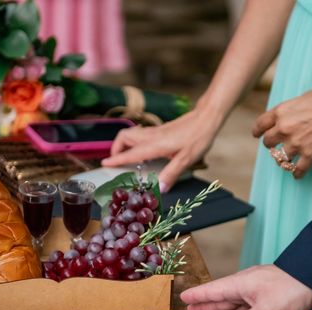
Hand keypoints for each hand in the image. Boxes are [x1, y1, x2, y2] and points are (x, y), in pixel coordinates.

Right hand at [101, 107, 222, 191]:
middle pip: (124, 137)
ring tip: (126, 157)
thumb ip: (171, 174)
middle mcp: (151, 136)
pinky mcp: (160, 130)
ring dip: (123, 144)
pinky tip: (143, 151)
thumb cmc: (198, 137)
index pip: (130, 153)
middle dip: (116, 148)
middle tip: (117, 162)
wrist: (206, 118)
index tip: (104, 165)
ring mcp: (155, 132)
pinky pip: (139, 134)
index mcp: (155, 145)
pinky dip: (134, 142)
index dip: (116, 159)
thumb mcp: (186, 159)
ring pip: (131, 134)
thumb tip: (159, 189)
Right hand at [181, 265, 311, 309]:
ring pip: (233, 305)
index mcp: (240, 284)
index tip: (183, 298)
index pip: (213, 290)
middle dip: (205, 306)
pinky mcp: (268, 302)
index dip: (198, 295)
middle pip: (220, 298)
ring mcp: (257, 294)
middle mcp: (246, 288)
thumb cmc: (293, 289)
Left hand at [252, 86, 311, 178]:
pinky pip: (297, 170)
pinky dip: (297, 173)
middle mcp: (284, 129)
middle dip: (271, 145)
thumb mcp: (301, 98)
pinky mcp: (309, 155)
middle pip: (268, 143)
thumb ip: (289, 110)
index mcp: (281, 112)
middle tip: (277, 146)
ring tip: (288, 160)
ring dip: (284, 159)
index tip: (258, 135)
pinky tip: (298, 174)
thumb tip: (285, 117)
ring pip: (280, 158)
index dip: (258, 131)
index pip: (260, 125)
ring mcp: (296, 144)